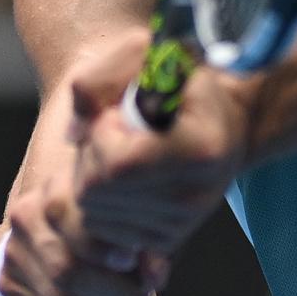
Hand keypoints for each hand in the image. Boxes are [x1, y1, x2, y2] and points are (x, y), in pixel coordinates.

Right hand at [0, 173, 170, 295]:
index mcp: (54, 192)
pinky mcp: (9, 288)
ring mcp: (13, 256)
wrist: (60, 225)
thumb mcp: (129, 220)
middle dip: (115, 293)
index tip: (134, 262)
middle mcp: (25, 220)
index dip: (108, 253)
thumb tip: (155, 276)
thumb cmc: (111, 220)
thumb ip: (147, 243)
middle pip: (67, 273)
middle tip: (141, 293)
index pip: (79, 231)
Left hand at [66, 30, 254, 258]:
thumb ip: (98, 79)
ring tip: (121, 154)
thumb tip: (72, 134)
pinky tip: (122, 180)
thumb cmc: (181, 82)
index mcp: (200, 149)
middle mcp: (196, 195)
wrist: (223, 122)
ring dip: (92, 180)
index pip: (118, 164)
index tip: (118, 113)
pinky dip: (100, 204)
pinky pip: (102, 232)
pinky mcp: (167, 241)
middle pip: (97, 192)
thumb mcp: (145, 55)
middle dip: (90, 157)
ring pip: (93, 215)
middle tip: (115, 134)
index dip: (102, 134)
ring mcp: (182, 223)